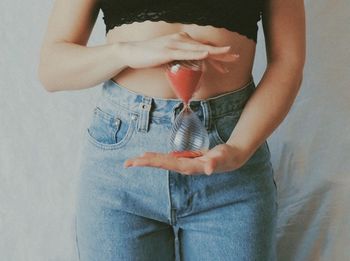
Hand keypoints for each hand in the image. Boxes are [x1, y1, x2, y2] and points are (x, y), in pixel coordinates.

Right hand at [119, 31, 238, 72]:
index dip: (216, 55)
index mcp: (182, 42)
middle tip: (236, 57)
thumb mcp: (168, 59)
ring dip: (214, 52)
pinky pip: (185, 53)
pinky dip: (197, 53)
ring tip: (228, 55)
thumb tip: (186, 70)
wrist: (132, 53)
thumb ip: (179, 62)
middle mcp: (181, 40)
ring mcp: (175, 44)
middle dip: (221, 53)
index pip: (203, 48)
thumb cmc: (149, 57)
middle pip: (205, 47)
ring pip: (199, 49)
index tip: (227, 62)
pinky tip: (207, 54)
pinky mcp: (168, 51)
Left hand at [123, 143, 247, 175]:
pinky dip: (156, 158)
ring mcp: (183, 165)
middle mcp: (183, 167)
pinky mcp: (184, 161)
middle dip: (144, 163)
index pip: (167, 164)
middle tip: (126, 163)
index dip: (153, 162)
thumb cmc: (225, 157)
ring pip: (162, 162)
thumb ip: (215, 162)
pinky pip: (167, 159)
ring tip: (133, 161)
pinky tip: (148, 157)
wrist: (229, 159)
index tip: (139, 160)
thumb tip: (209, 169)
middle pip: (161, 164)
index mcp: (189, 167)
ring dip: (147, 162)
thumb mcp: (222, 157)